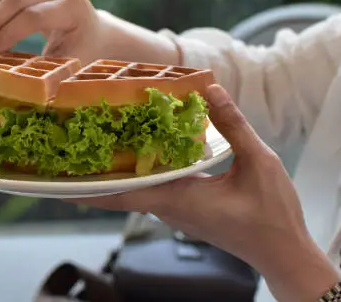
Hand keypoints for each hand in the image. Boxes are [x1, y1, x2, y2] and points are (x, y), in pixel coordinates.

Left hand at [70, 84, 339, 301]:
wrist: (282, 250)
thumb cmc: (271, 215)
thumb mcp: (257, 163)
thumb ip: (233, 125)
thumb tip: (211, 90)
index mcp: (177, 198)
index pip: (120, 193)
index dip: (87, 187)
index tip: (58, 180)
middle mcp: (168, 206)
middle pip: (119, 189)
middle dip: (93, 173)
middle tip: (68, 150)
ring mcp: (174, 209)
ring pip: (134, 188)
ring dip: (114, 170)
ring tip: (94, 144)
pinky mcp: (184, 208)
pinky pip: (152, 188)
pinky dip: (138, 171)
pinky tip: (137, 153)